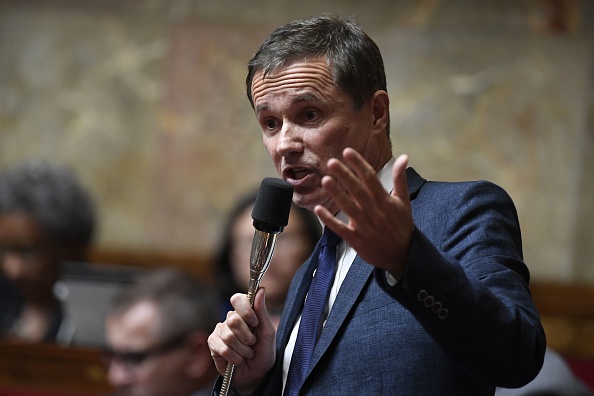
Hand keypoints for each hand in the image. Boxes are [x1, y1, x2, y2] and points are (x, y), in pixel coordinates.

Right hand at [208, 288, 275, 393]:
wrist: (256, 374)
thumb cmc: (263, 352)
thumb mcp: (268, 332)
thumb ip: (262, 311)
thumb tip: (261, 289)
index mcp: (244, 313)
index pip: (237, 299)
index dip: (245, 310)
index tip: (254, 322)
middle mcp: (230, 319)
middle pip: (233, 320)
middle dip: (247, 337)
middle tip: (252, 344)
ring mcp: (220, 331)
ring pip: (228, 336)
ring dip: (242, 350)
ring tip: (247, 354)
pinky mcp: (212, 344)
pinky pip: (222, 348)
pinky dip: (234, 357)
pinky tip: (237, 360)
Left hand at [314, 148, 413, 279]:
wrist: (403, 255)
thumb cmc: (402, 226)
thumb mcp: (404, 201)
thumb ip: (400, 178)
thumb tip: (404, 157)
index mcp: (385, 201)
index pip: (370, 178)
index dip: (358, 164)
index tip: (347, 152)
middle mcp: (375, 212)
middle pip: (358, 190)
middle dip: (345, 175)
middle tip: (332, 162)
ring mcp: (365, 226)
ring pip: (349, 207)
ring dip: (337, 194)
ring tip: (325, 180)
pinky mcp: (357, 240)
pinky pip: (341, 229)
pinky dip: (329, 220)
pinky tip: (319, 209)